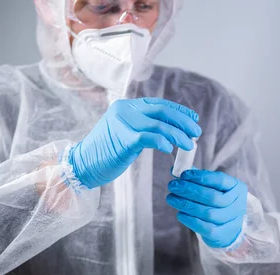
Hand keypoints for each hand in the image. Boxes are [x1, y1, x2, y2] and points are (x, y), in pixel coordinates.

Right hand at [70, 98, 200, 188]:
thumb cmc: (105, 152)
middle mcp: (124, 110)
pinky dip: (162, 141)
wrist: (83, 164)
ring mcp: (122, 123)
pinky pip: (148, 137)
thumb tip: (170, 129)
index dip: (178, 110)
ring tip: (190, 144)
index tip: (193, 117)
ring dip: (178, 135)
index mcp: (125, 106)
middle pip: (161, 111)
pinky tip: (170, 148)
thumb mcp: (125, 133)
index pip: (158, 104)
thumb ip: (142, 126)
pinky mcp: (123, 139)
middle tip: (196, 132)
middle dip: (182, 121)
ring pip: (158, 125)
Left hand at [166, 170, 247, 248]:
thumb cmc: (218, 202)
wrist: (228, 228)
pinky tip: (180, 213)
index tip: (183, 175)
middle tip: (173, 186)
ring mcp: (231, 221)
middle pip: (212, 197)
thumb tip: (175, 170)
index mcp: (236, 188)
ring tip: (172, 199)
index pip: (219, 180)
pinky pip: (205, 228)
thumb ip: (196, 178)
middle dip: (189, 190)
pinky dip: (190, 220)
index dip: (200, 177)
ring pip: (207, 213)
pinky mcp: (222, 235)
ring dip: (186, 205)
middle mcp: (237, 204)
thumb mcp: (213, 187)